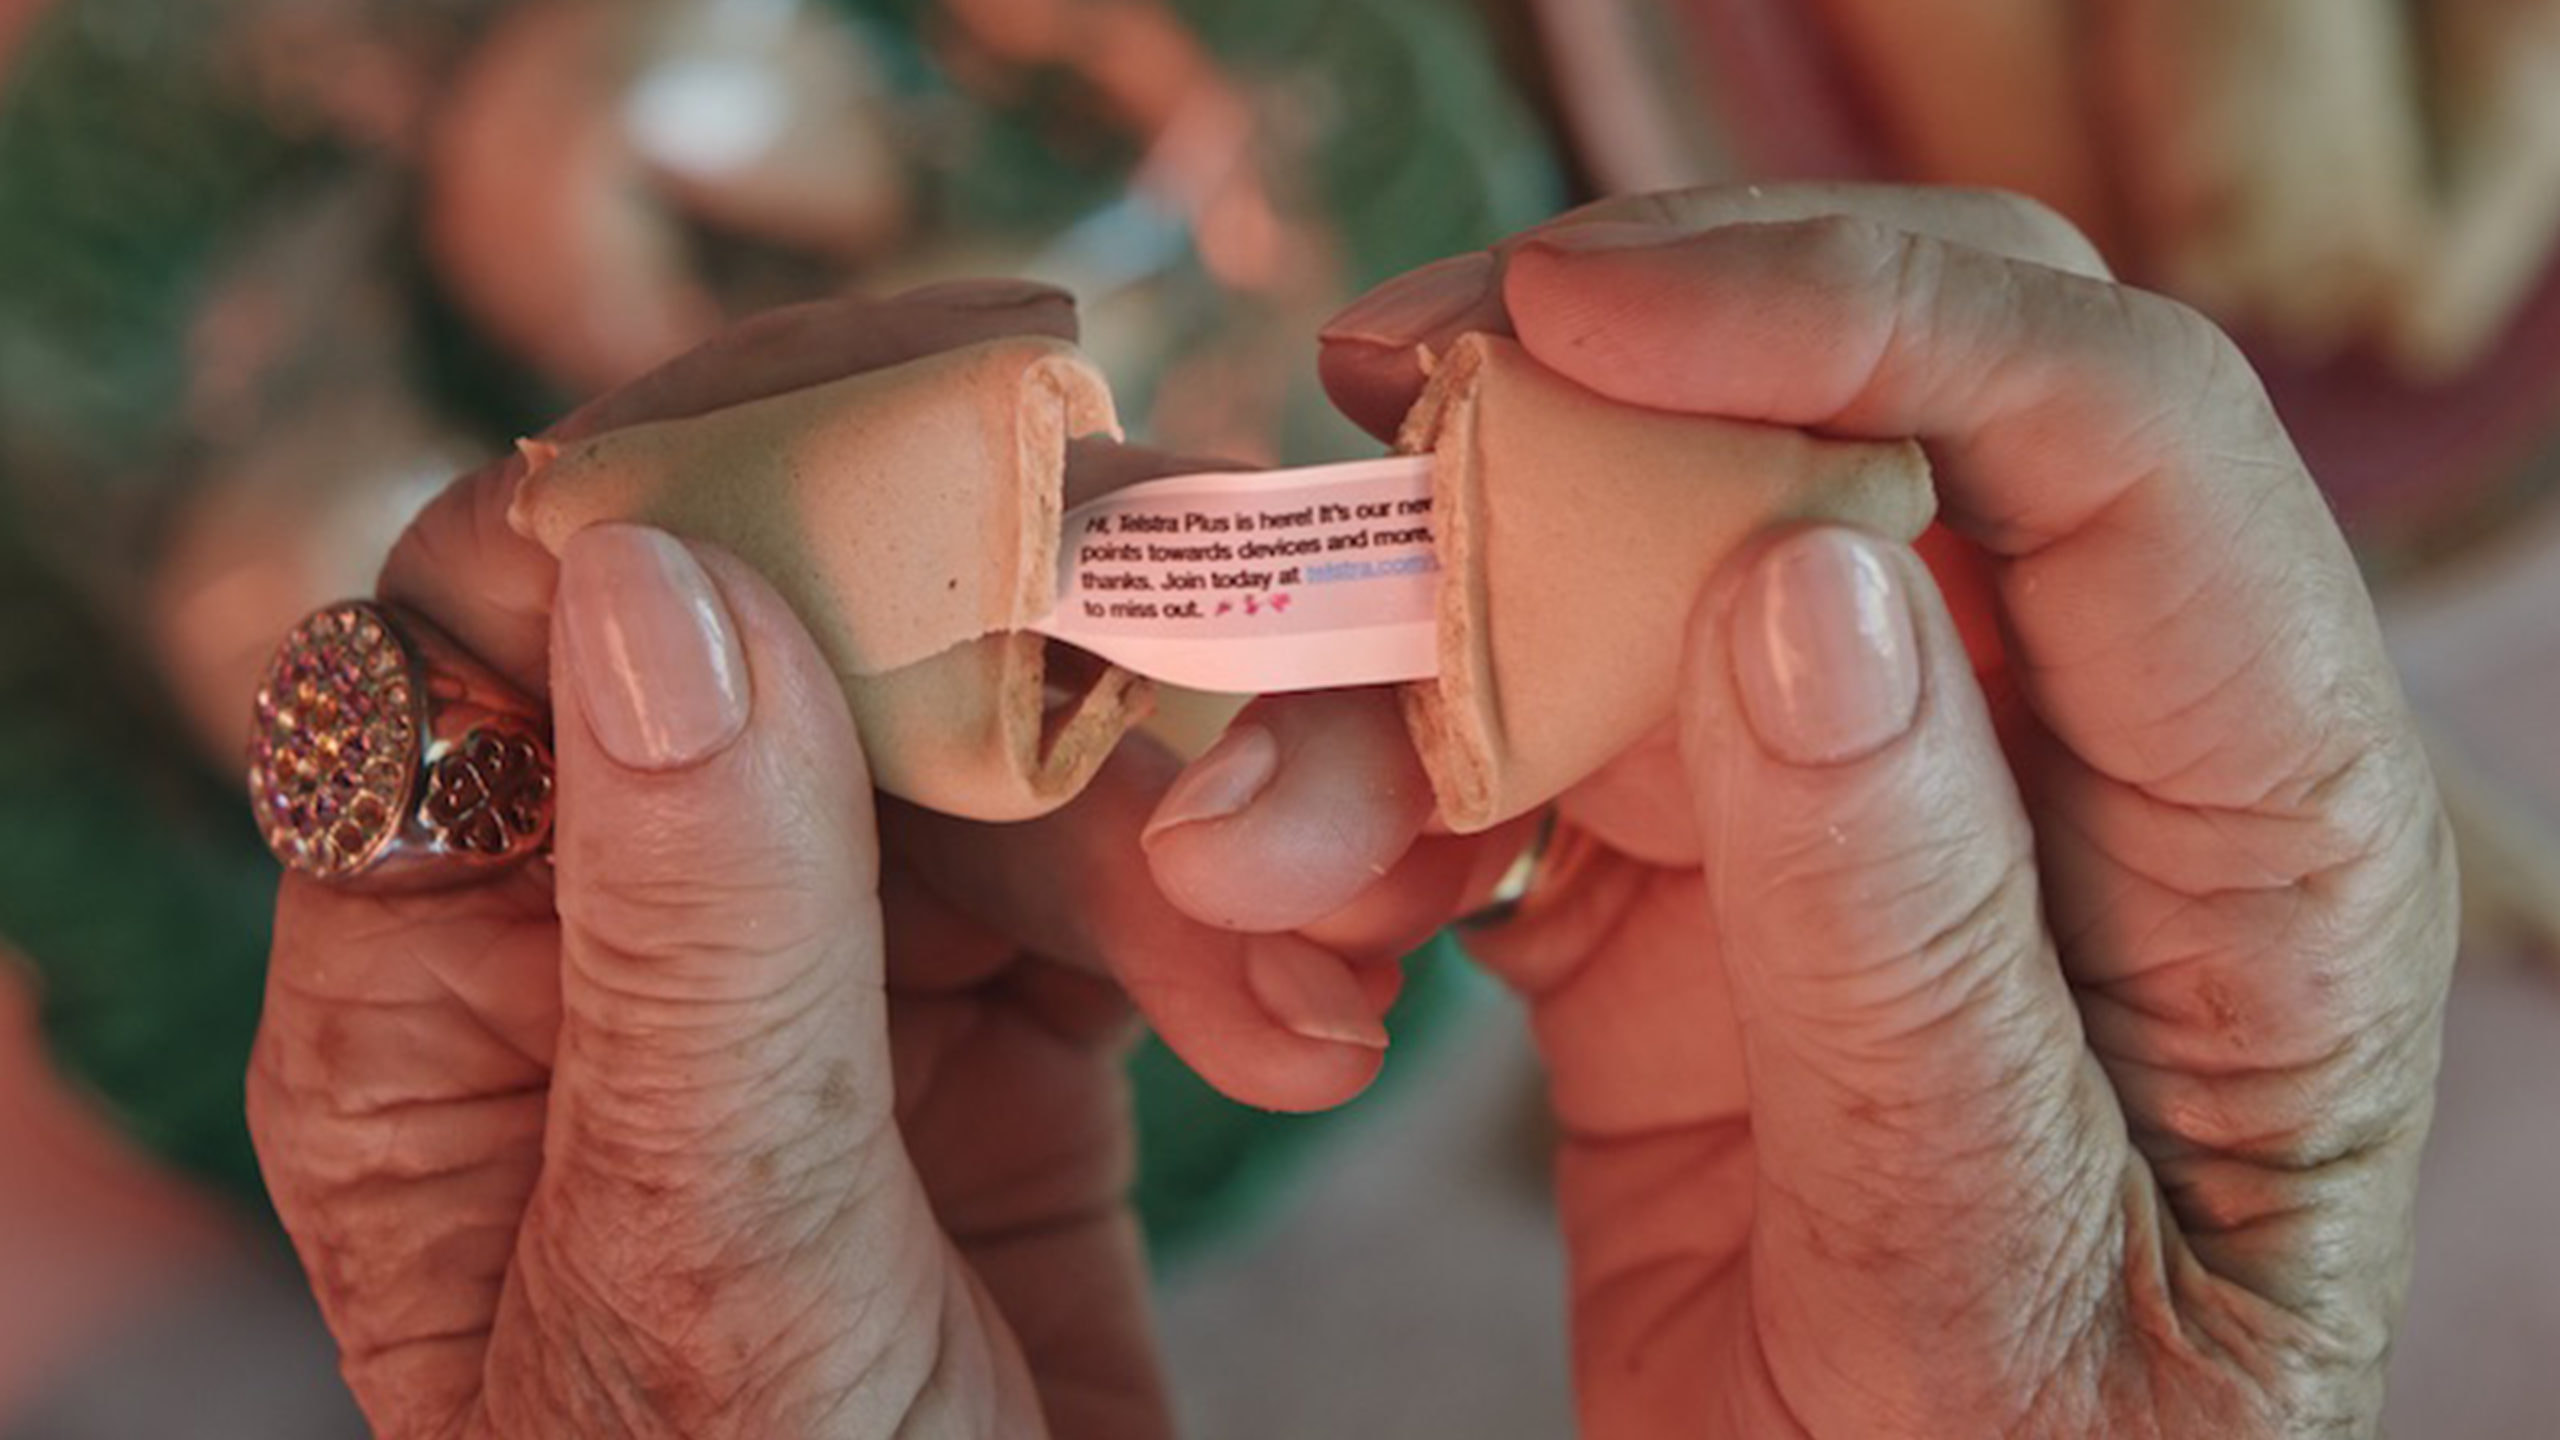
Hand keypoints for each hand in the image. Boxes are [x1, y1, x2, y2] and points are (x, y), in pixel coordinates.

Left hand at [245, 284, 1403, 1439]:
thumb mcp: (716, 1291)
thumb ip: (693, 948)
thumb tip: (668, 580)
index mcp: (449, 981)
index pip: (523, 601)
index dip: (730, 472)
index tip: (986, 414)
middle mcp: (630, 932)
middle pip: (818, 623)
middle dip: (1052, 655)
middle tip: (1247, 736)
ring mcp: (833, 968)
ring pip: (1014, 722)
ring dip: (1199, 795)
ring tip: (1316, 976)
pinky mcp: (1012, 1027)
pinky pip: (1137, 857)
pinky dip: (1254, 904)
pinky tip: (1324, 1024)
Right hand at [1143, 184, 2458, 1435]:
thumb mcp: (1991, 1284)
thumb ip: (1910, 946)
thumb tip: (1800, 591)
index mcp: (2250, 816)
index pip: (2111, 424)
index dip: (1852, 308)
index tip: (1571, 311)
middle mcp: (2054, 748)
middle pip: (1846, 423)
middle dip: (1598, 395)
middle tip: (1373, 397)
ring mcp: (1852, 799)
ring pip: (1620, 579)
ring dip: (1409, 663)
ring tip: (1258, 857)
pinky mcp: (1679, 878)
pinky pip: (1502, 743)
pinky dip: (1370, 796)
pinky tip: (1296, 928)